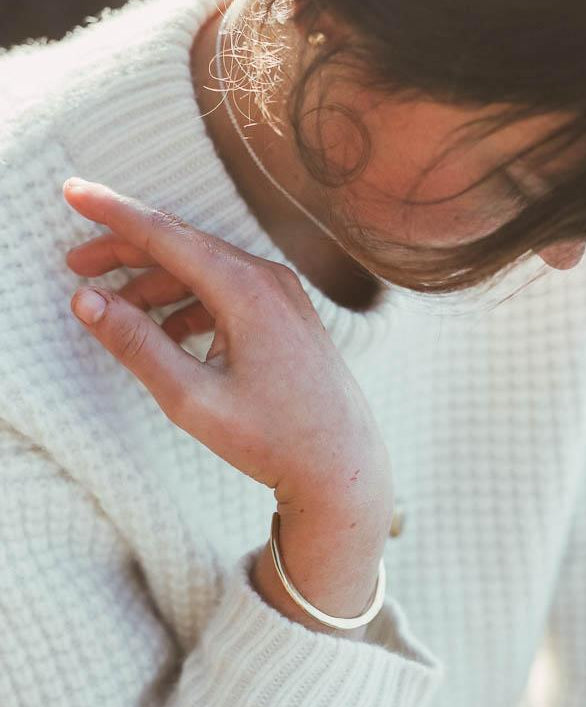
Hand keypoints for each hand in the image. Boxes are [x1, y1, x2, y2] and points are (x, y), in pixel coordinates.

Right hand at [62, 178, 393, 524]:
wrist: (343, 465)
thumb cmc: (275, 439)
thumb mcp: (193, 398)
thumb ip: (137, 345)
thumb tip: (86, 301)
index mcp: (247, 290)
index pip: (165, 235)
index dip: (113, 213)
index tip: (73, 193)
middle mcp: (269, 281)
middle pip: (183, 247)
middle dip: (126, 252)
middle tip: (78, 264)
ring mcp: (283, 296)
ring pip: (205, 271)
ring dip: (157, 284)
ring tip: (116, 309)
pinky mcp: (286, 316)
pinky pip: (228, 294)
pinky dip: (190, 304)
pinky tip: (167, 331)